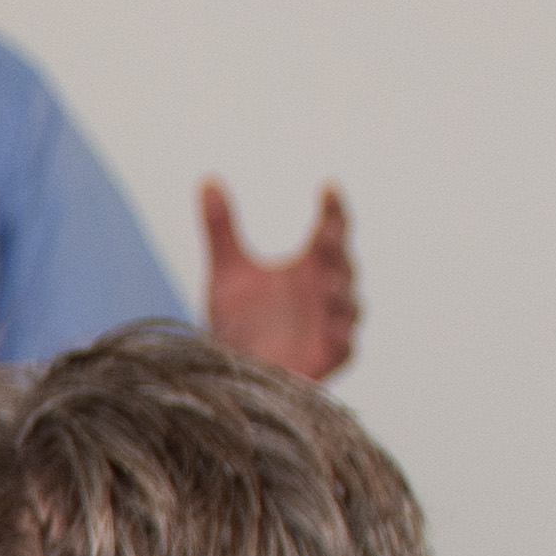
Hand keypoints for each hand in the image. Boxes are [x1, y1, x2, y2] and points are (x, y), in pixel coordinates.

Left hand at [201, 180, 359, 383]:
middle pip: (341, 263)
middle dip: (335, 251)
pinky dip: (341, 338)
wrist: (230, 375)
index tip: (327, 188)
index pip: (332, 229)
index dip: (334, 209)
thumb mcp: (227, 273)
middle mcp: (326, 290)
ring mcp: (331, 325)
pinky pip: (344, 347)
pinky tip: (333, 329)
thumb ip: (220, 228)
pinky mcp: (328, 358)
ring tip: (326, 284)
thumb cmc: (238, 322)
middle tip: (324, 236)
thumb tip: (206, 180)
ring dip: (341, 293)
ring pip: (349, 305)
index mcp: (311, 264)